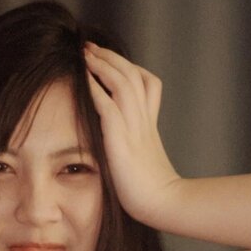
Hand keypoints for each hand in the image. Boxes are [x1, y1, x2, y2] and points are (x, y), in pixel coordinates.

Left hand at [83, 42, 180, 226]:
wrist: (166, 204)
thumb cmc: (151, 191)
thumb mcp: (145, 161)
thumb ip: (134, 146)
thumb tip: (120, 147)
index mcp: (150, 124)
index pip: (147, 84)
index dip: (128, 67)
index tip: (107, 58)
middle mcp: (144, 120)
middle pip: (133, 75)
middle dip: (111, 57)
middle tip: (90, 46)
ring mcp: (136, 129)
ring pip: (122, 83)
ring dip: (103, 65)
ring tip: (86, 54)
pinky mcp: (123, 141)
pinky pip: (109, 107)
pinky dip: (96, 90)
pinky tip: (84, 79)